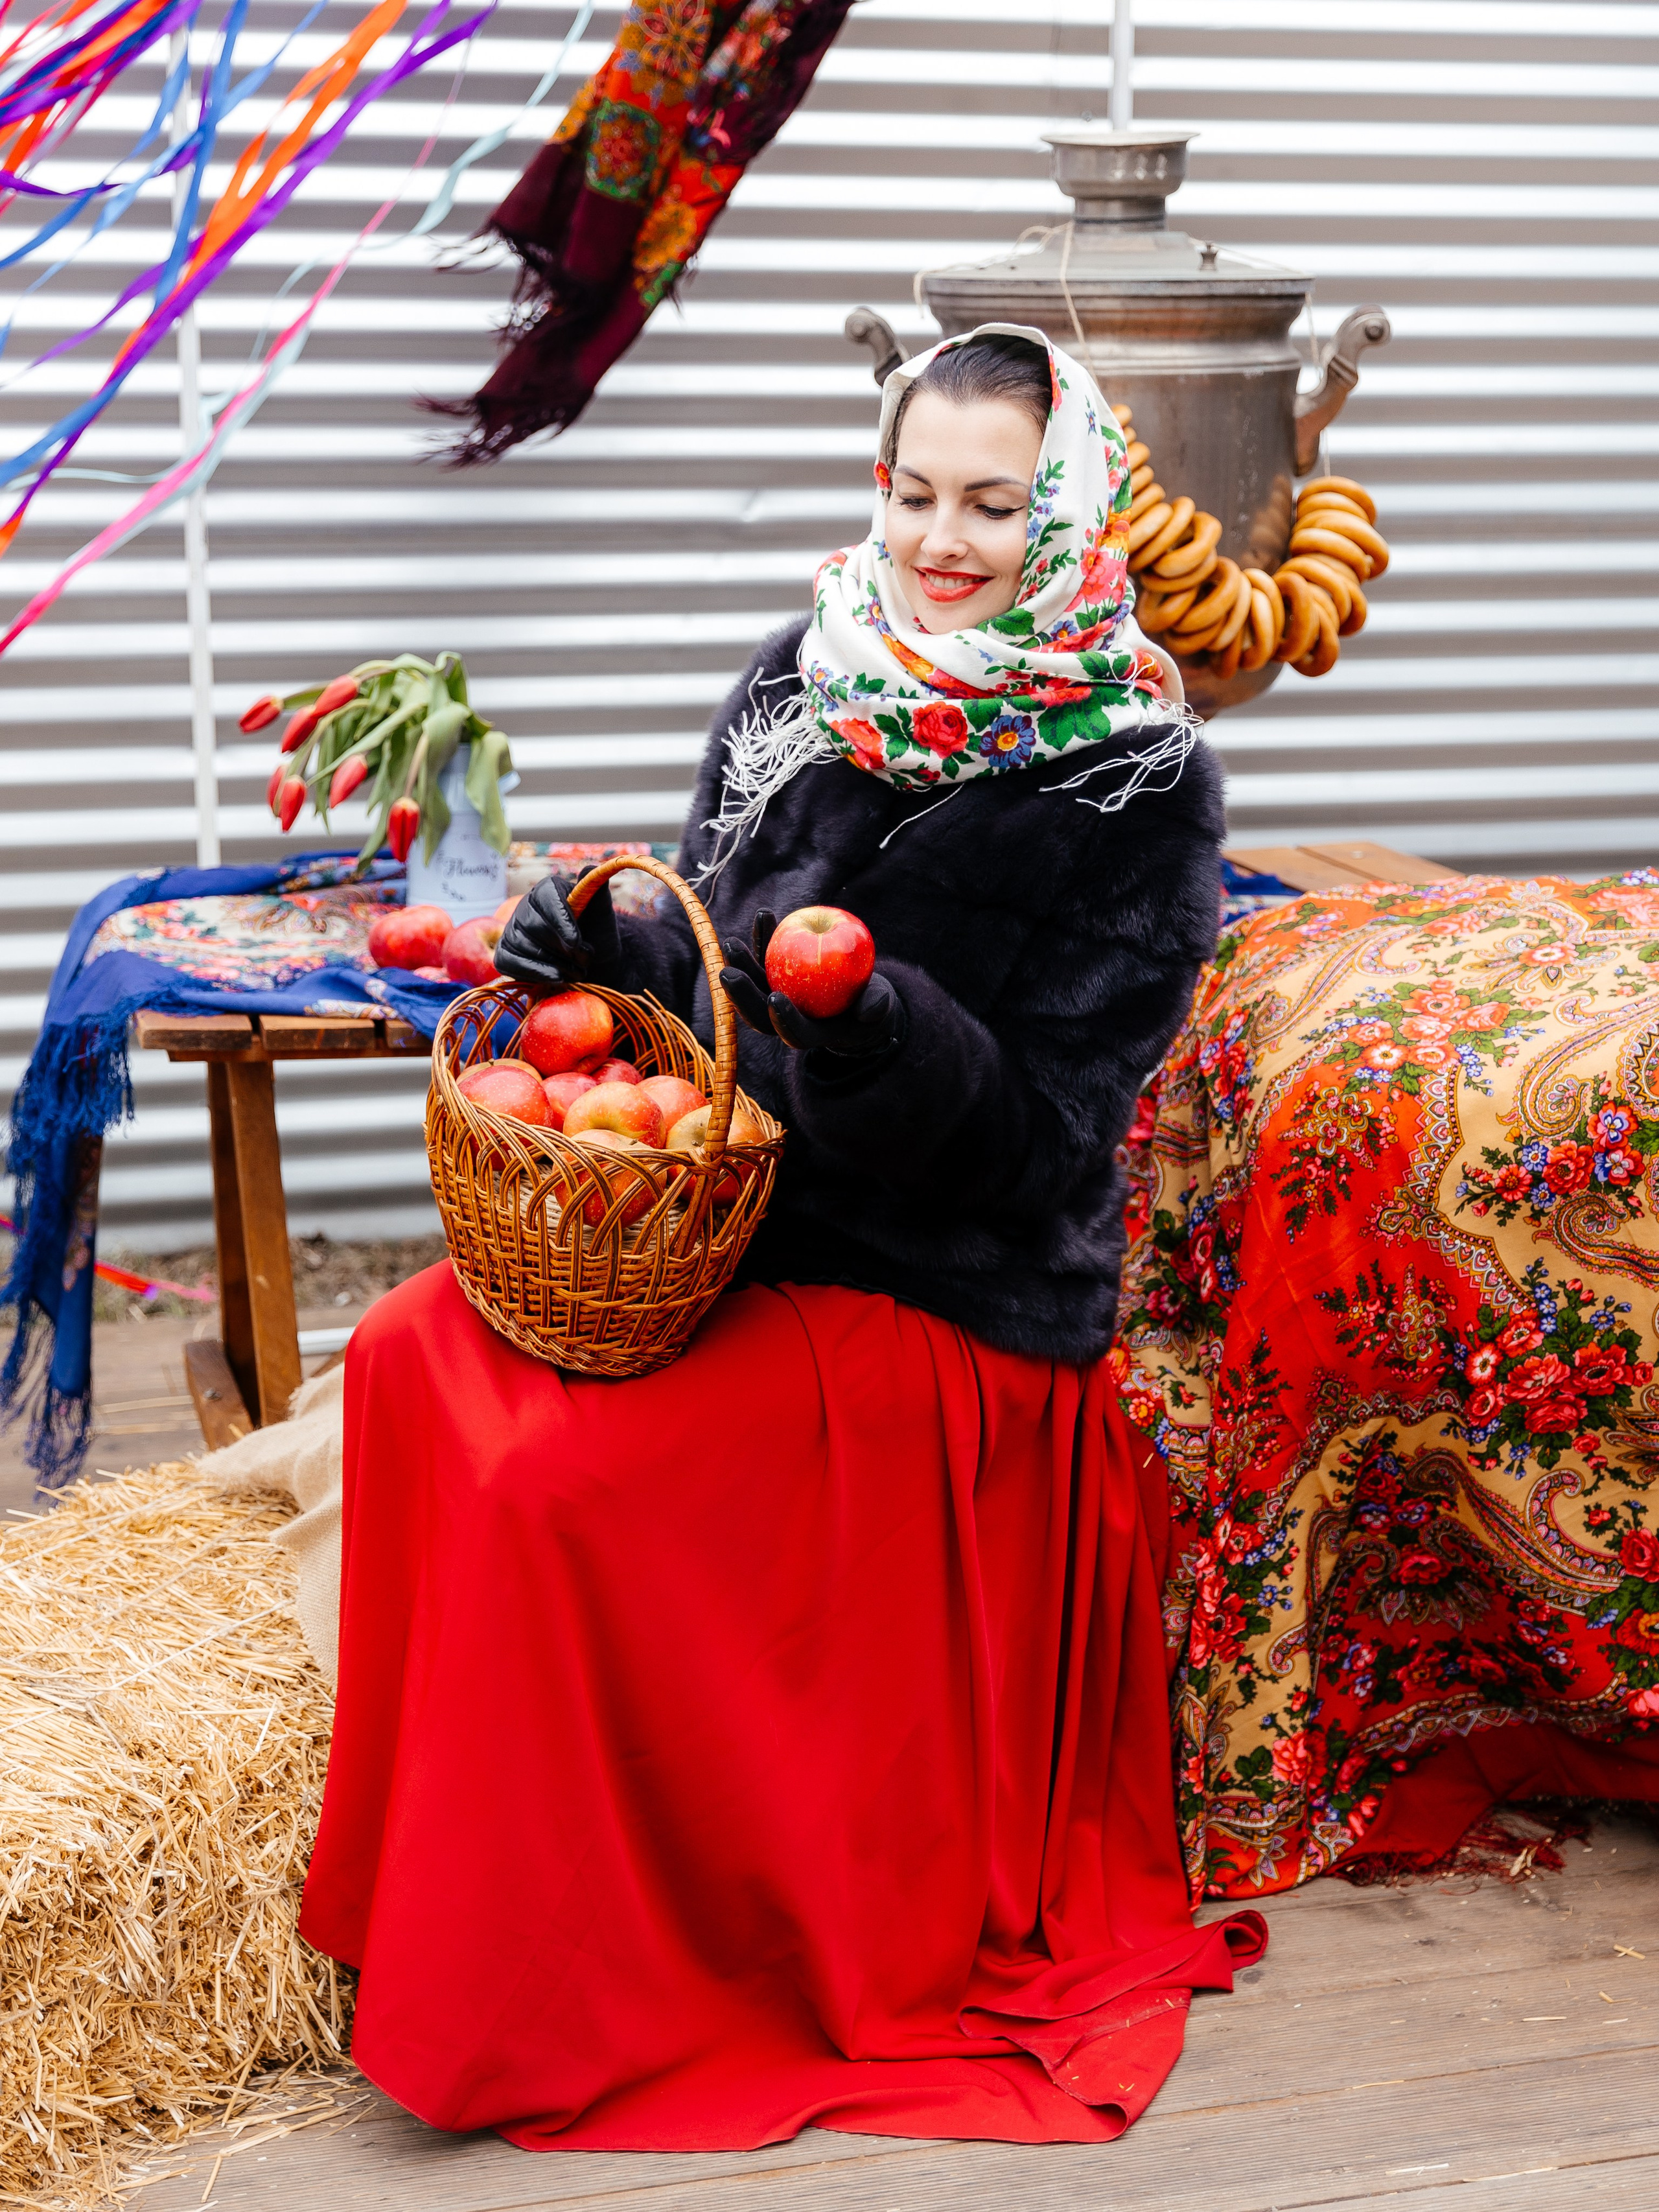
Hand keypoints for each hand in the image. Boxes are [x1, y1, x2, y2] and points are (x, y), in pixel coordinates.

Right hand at [495, 869, 622, 996]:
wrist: (590, 962)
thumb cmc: (596, 935)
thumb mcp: (603, 916)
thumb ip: (597, 894)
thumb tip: (590, 868)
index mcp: (548, 890)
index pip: (547, 897)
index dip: (560, 920)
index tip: (576, 942)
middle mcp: (525, 906)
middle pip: (534, 925)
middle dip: (561, 948)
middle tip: (585, 960)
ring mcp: (512, 930)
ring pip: (522, 946)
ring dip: (552, 964)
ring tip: (577, 972)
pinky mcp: (505, 953)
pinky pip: (508, 963)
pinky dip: (534, 973)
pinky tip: (556, 978)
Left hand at [720, 909, 901, 1058]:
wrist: (859, 994)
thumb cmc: (871, 1002)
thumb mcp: (880, 1006)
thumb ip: (877, 1006)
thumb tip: (870, 1010)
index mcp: (812, 1033)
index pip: (793, 1033)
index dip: (783, 1019)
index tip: (776, 998)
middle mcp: (787, 1019)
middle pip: (758, 1013)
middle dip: (741, 995)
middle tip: (728, 973)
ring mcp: (778, 997)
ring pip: (753, 986)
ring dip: (740, 966)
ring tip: (731, 943)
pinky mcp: (775, 976)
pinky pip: (764, 959)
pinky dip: (763, 939)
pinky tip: (764, 916)